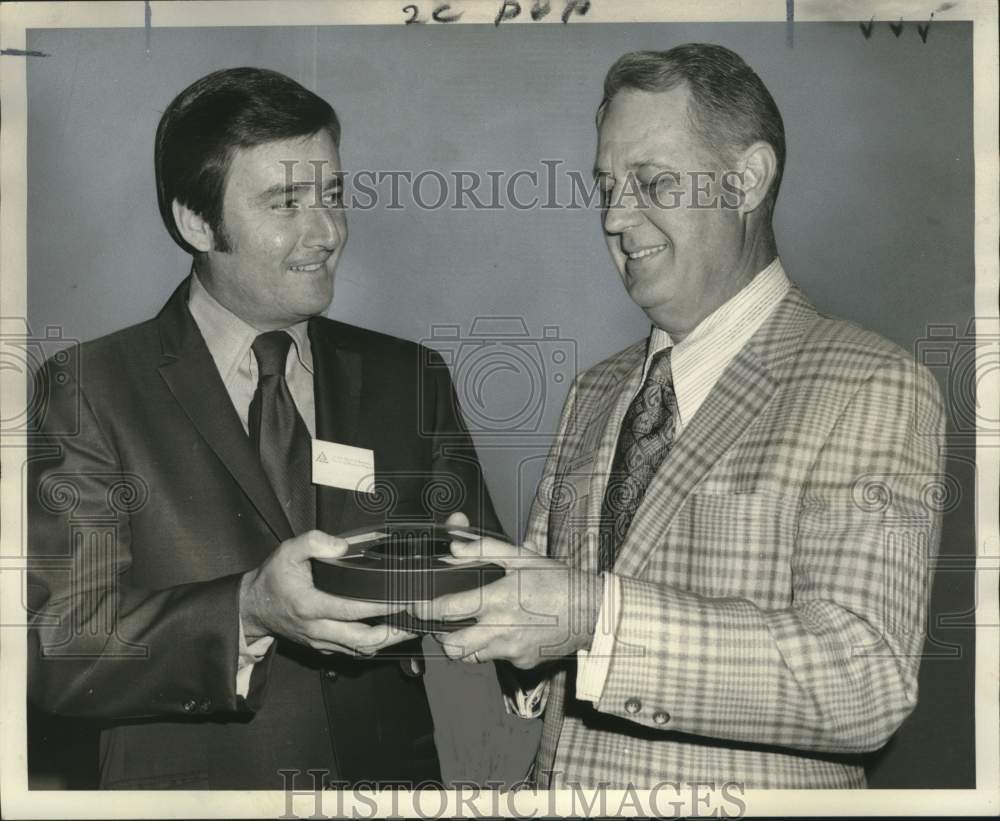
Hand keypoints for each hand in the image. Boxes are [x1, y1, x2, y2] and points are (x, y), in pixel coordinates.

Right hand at [240, 530, 414, 655]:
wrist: (253, 607)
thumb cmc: (273, 579)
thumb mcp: (287, 551)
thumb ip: (313, 542)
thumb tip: (343, 546)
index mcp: (310, 605)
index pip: (351, 610)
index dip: (380, 607)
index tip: (403, 599)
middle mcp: (317, 629)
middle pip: (363, 640)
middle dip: (393, 632)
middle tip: (416, 617)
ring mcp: (320, 641)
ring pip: (360, 650)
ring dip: (388, 641)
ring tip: (411, 626)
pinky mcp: (323, 647)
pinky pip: (352, 651)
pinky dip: (373, 644)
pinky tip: (389, 632)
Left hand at [410, 532, 603, 668]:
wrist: (590, 610)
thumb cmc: (555, 579)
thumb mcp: (521, 556)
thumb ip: (484, 550)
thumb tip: (452, 549)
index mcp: (498, 599)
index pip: (448, 610)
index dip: (425, 609)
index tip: (416, 606)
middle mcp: (502, 629)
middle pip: (453, 645)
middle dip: (441, 636)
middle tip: (444, 623)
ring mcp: (512, 650)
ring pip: (472, 656)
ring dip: (466, 643)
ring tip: (474, 626)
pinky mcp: (522, 663)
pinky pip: (497, 659)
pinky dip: (494, 648)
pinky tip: (506, 632)